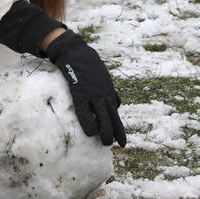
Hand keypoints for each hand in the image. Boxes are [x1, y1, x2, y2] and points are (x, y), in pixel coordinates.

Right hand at [41, 30, 126, 146]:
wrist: (77, 53)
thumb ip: (109, 90)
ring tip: (106, 143)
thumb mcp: (103, 77)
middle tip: (118, 145)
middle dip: (116, 132)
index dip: (119, 127)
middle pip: (113, 117)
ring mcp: (93, 95)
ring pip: (103, 116)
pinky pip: (85, 112)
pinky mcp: (81, 94)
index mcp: (108, 91)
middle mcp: (104, 94)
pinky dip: (89, 123)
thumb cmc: (88, 64)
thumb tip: (115, 103)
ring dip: (106, 131)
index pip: (116, 113)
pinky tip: (90, 133)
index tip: (122, 140)